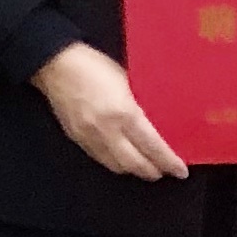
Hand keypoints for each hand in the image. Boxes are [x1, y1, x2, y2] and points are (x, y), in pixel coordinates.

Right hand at [33, 42, 185, 180]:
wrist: (55, 65)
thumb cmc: (94, 65)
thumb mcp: (127, 81)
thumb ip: (139, 105)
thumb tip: (156, 123)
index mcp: (124, 114)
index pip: (153, 147)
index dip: (169, 162)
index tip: (181, 171)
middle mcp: (107, 131)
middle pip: (135, 164)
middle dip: (153, 171)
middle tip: (166, 171)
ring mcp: (89, 138)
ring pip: (116, 166)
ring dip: (134, 170)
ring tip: (145, 167)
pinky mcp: (76, 138)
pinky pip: (100, 158)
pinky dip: (115, 163)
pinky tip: (122, 158)